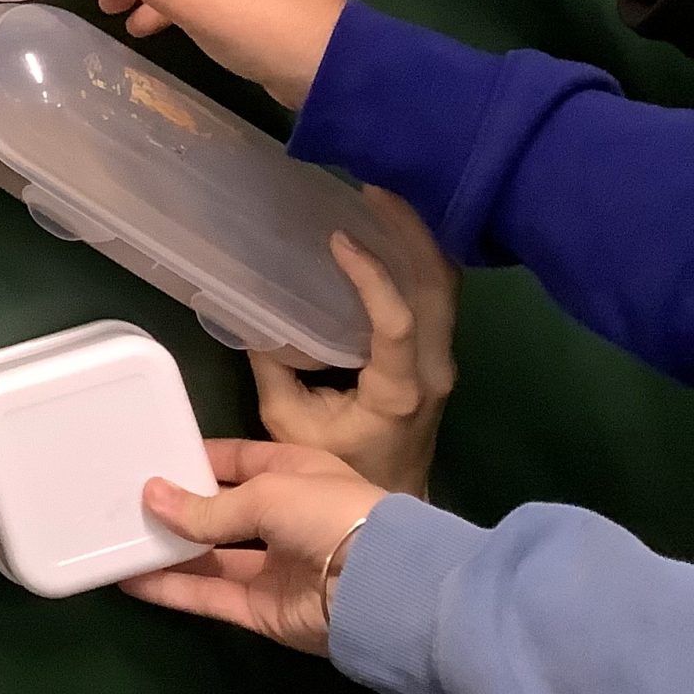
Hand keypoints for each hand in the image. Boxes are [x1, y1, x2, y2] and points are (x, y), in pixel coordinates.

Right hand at [123, 440, 387, 655]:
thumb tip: (151, 497)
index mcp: (293, 473)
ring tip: (116, 535)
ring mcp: (272, 566)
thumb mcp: (267, 492)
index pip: (236, 459)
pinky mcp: (262, 608)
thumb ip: (207, 505)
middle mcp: (282, 518)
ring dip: (167, 548)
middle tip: (121, 495)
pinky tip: (131, 578)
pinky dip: (172, 589)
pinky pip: (210, 594)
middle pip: (217, 509)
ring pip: (208, 556)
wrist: (381, 589)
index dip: (195, 457)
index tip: (149, 454)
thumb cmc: (329, 514)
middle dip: (175, 504)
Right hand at [250, 188, 456, 496]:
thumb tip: (250, 313)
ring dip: (417, 237)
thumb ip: (272, 366)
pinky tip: (389, 230)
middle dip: (410, 231)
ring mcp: (441, 360)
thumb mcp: (289, 422)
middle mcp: (433, 368)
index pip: (397, 321)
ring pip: (444, 286)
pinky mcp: (436, 355)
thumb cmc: (339, 467)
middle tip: (372, 187)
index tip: (338, 239)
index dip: (372, 276)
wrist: (391, 507)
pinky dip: (417, 256)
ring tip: (381, 195)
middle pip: (438, 286)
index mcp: (398, 388)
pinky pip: (435, 295)